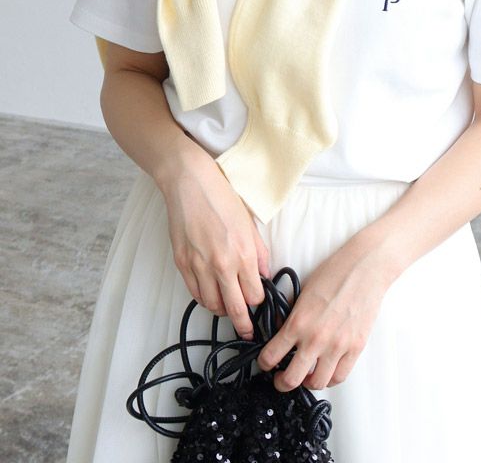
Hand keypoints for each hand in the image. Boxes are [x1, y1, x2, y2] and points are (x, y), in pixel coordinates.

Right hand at [156, 141, 270, 340]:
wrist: (190, 183)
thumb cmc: (223, 198)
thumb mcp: (250, 224)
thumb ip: (259, 253)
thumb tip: (263, 275)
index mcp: (243, 254)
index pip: (255, 295)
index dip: (259, 304)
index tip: (261, 307)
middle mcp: (222, 265)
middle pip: (235, 309)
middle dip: (243, 325)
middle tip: (248, 332)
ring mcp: (199, 266)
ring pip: (212, 305)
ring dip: (222, 310)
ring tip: (228, 308)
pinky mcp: (182, 264)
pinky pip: (194, 293)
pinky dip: (204, 298)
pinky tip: (211, 295)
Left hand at [256, 233, 391, 391]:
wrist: (365, 268)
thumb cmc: (336, 273)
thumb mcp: (303, 291)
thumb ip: (291, 315)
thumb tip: (282, 332)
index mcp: (298, 322)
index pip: (271, 356)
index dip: (264, 363)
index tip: (266, 363)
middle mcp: (316, 338)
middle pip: (291, 379)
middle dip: (281, 382)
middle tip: (281, 378)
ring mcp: (337, 346)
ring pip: (317, 383)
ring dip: (307, 382)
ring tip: (305, 375)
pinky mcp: (355, 348)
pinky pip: (340, 376)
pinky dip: (330, 378)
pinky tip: (326, 370)